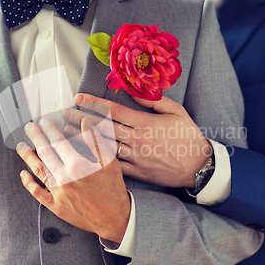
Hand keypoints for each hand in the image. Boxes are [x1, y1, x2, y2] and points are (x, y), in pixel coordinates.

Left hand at [16, 116, 130, 243]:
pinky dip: (28, 183)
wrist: (115, 218)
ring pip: (38, 170)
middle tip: (29, 128)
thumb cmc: (113, 189)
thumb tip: (86, 121)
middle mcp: (64, 178)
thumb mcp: (109, 161)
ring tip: (21, 146)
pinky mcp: (56, 206)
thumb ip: (95, 140)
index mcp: (77, 165)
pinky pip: (38, 193)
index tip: (44, 122)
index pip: (58, 142)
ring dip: (28, 156)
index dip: (49, 130)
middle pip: (45, 153)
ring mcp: (58, 193)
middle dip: (36, 137)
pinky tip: (23, 174)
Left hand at [62, 93, 211, 188]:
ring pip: (104, 147)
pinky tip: (84, 156)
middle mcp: (138, 139)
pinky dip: (97, 161)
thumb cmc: (188, 136)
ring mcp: (136, 157)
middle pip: (103, 127)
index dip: (94, 103)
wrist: (199, 166)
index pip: (114, 110)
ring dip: (84, 140)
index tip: (79, 98)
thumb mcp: (176, 111)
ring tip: (66, 134)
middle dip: (81, 119)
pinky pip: (114, 166)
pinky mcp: (137, 172)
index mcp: (146, 123)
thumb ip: (154, 101)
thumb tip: (134, 92)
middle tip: (64, 113)